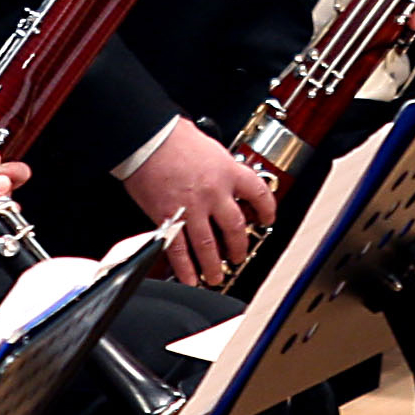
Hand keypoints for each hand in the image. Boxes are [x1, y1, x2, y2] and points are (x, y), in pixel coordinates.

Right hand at [118, 123, 276, 286]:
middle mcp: (214, 193)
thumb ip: (220, 166)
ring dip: (213, 265)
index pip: (259, 194)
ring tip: (215, 276)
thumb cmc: (173, 136)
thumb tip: (224, 175)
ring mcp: (192, 209)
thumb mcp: (210, 146)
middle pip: (235, 229)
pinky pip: (179, 250)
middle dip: (239, 248)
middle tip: (238, 257)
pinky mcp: (168, 218)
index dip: (267, 210)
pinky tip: (190, 277)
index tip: (266, 219)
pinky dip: (185, 268)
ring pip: (209, 246)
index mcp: (228, 172)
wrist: (147, 138)